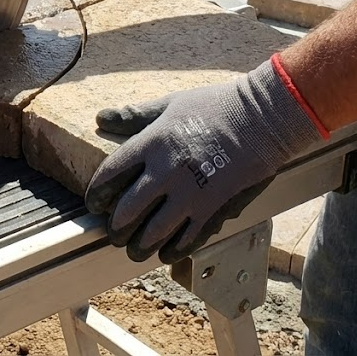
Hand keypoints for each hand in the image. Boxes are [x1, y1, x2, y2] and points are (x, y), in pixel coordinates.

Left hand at [85, 57, 324, 263]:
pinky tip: (167, 253)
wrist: (263, 117)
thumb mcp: (170, 104)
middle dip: (116, 227)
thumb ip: (134, 115)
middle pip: (129, 208)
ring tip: (135, 250)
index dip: (97, 193)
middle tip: (113, 233)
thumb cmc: (215, 105)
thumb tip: (100, 118)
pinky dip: (175, 249)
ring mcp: (191, 192)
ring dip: (141, 244)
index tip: (94, 203)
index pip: (111, 173)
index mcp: (152, 142)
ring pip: (155, 230)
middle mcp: (167, 170)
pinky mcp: (215, 207)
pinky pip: (189, 238)